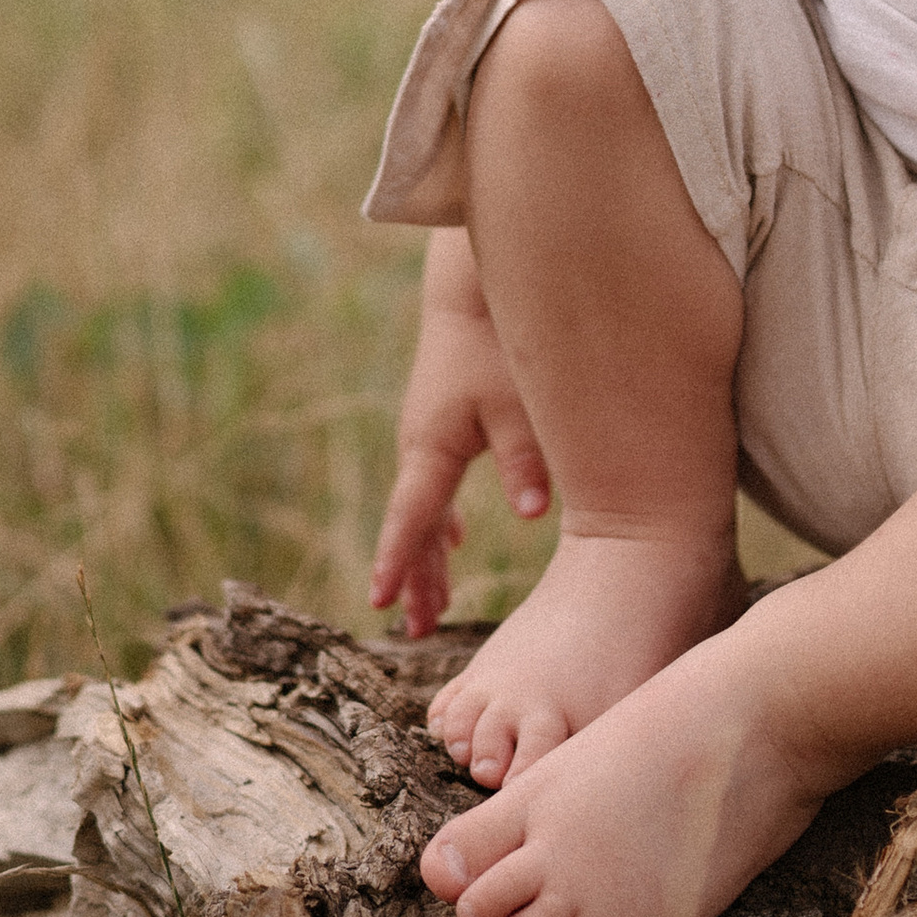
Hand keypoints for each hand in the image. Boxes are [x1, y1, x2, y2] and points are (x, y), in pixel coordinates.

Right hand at [370, 230, 550, 640]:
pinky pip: (433, 488)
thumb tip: (536, 517)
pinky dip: (439, 523)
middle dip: (415, 578)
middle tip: (416, 630)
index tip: (381, 605)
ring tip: (431, 607)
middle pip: (415, 527)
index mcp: (430, 448)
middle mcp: (419, 447)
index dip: (397, 565)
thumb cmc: (498, 342)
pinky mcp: (442, 424)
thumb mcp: (517, 404)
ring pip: (424, 511)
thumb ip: (527, 460)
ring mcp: (427, 436)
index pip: (411, 521)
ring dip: (428, 557)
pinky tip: (455, 542)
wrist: (472, 286)